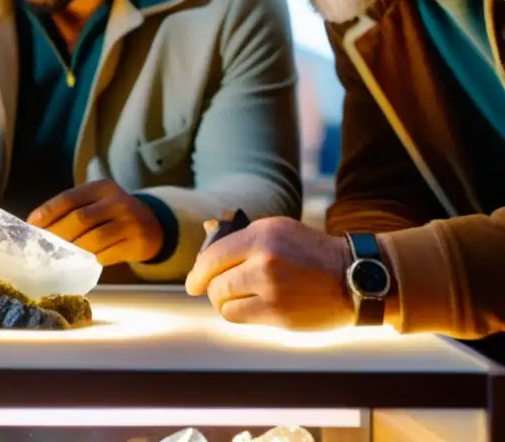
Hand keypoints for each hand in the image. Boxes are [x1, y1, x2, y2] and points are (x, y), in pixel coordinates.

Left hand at [27, 180, 162, 265]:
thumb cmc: (112, 214)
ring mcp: (129, 223)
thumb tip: (38, 228)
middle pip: (80, 218)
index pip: (69, 198)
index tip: (32, 225)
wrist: (152, 225)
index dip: (48, 211)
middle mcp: (117, 201)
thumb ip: (72, 210)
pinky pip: (107, 255)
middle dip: (57, 234)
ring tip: (56, 258)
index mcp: (102, 187)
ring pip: (94, 239)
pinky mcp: (136, 244)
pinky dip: (89, 260)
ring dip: (72, 250)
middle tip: (41, 247)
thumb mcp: (97, 202)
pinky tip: (78, 264)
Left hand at [185, 216, 355, 329]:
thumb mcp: (278, 229)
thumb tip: (206, 229)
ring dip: (224, 302)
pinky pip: (240, 318)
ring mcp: (272, 291)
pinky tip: (249, 306)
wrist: (355, 277)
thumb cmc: (311, 251)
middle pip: (215, 282)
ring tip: (234, 297)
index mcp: (262, 235)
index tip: (192, 283)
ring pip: (224, 303)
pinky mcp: (280, 316)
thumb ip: (241, 234)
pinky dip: (239, 313)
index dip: (197, 272)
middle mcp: (264, 261)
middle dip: (211, 288)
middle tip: (216, 289)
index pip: (213, 256)